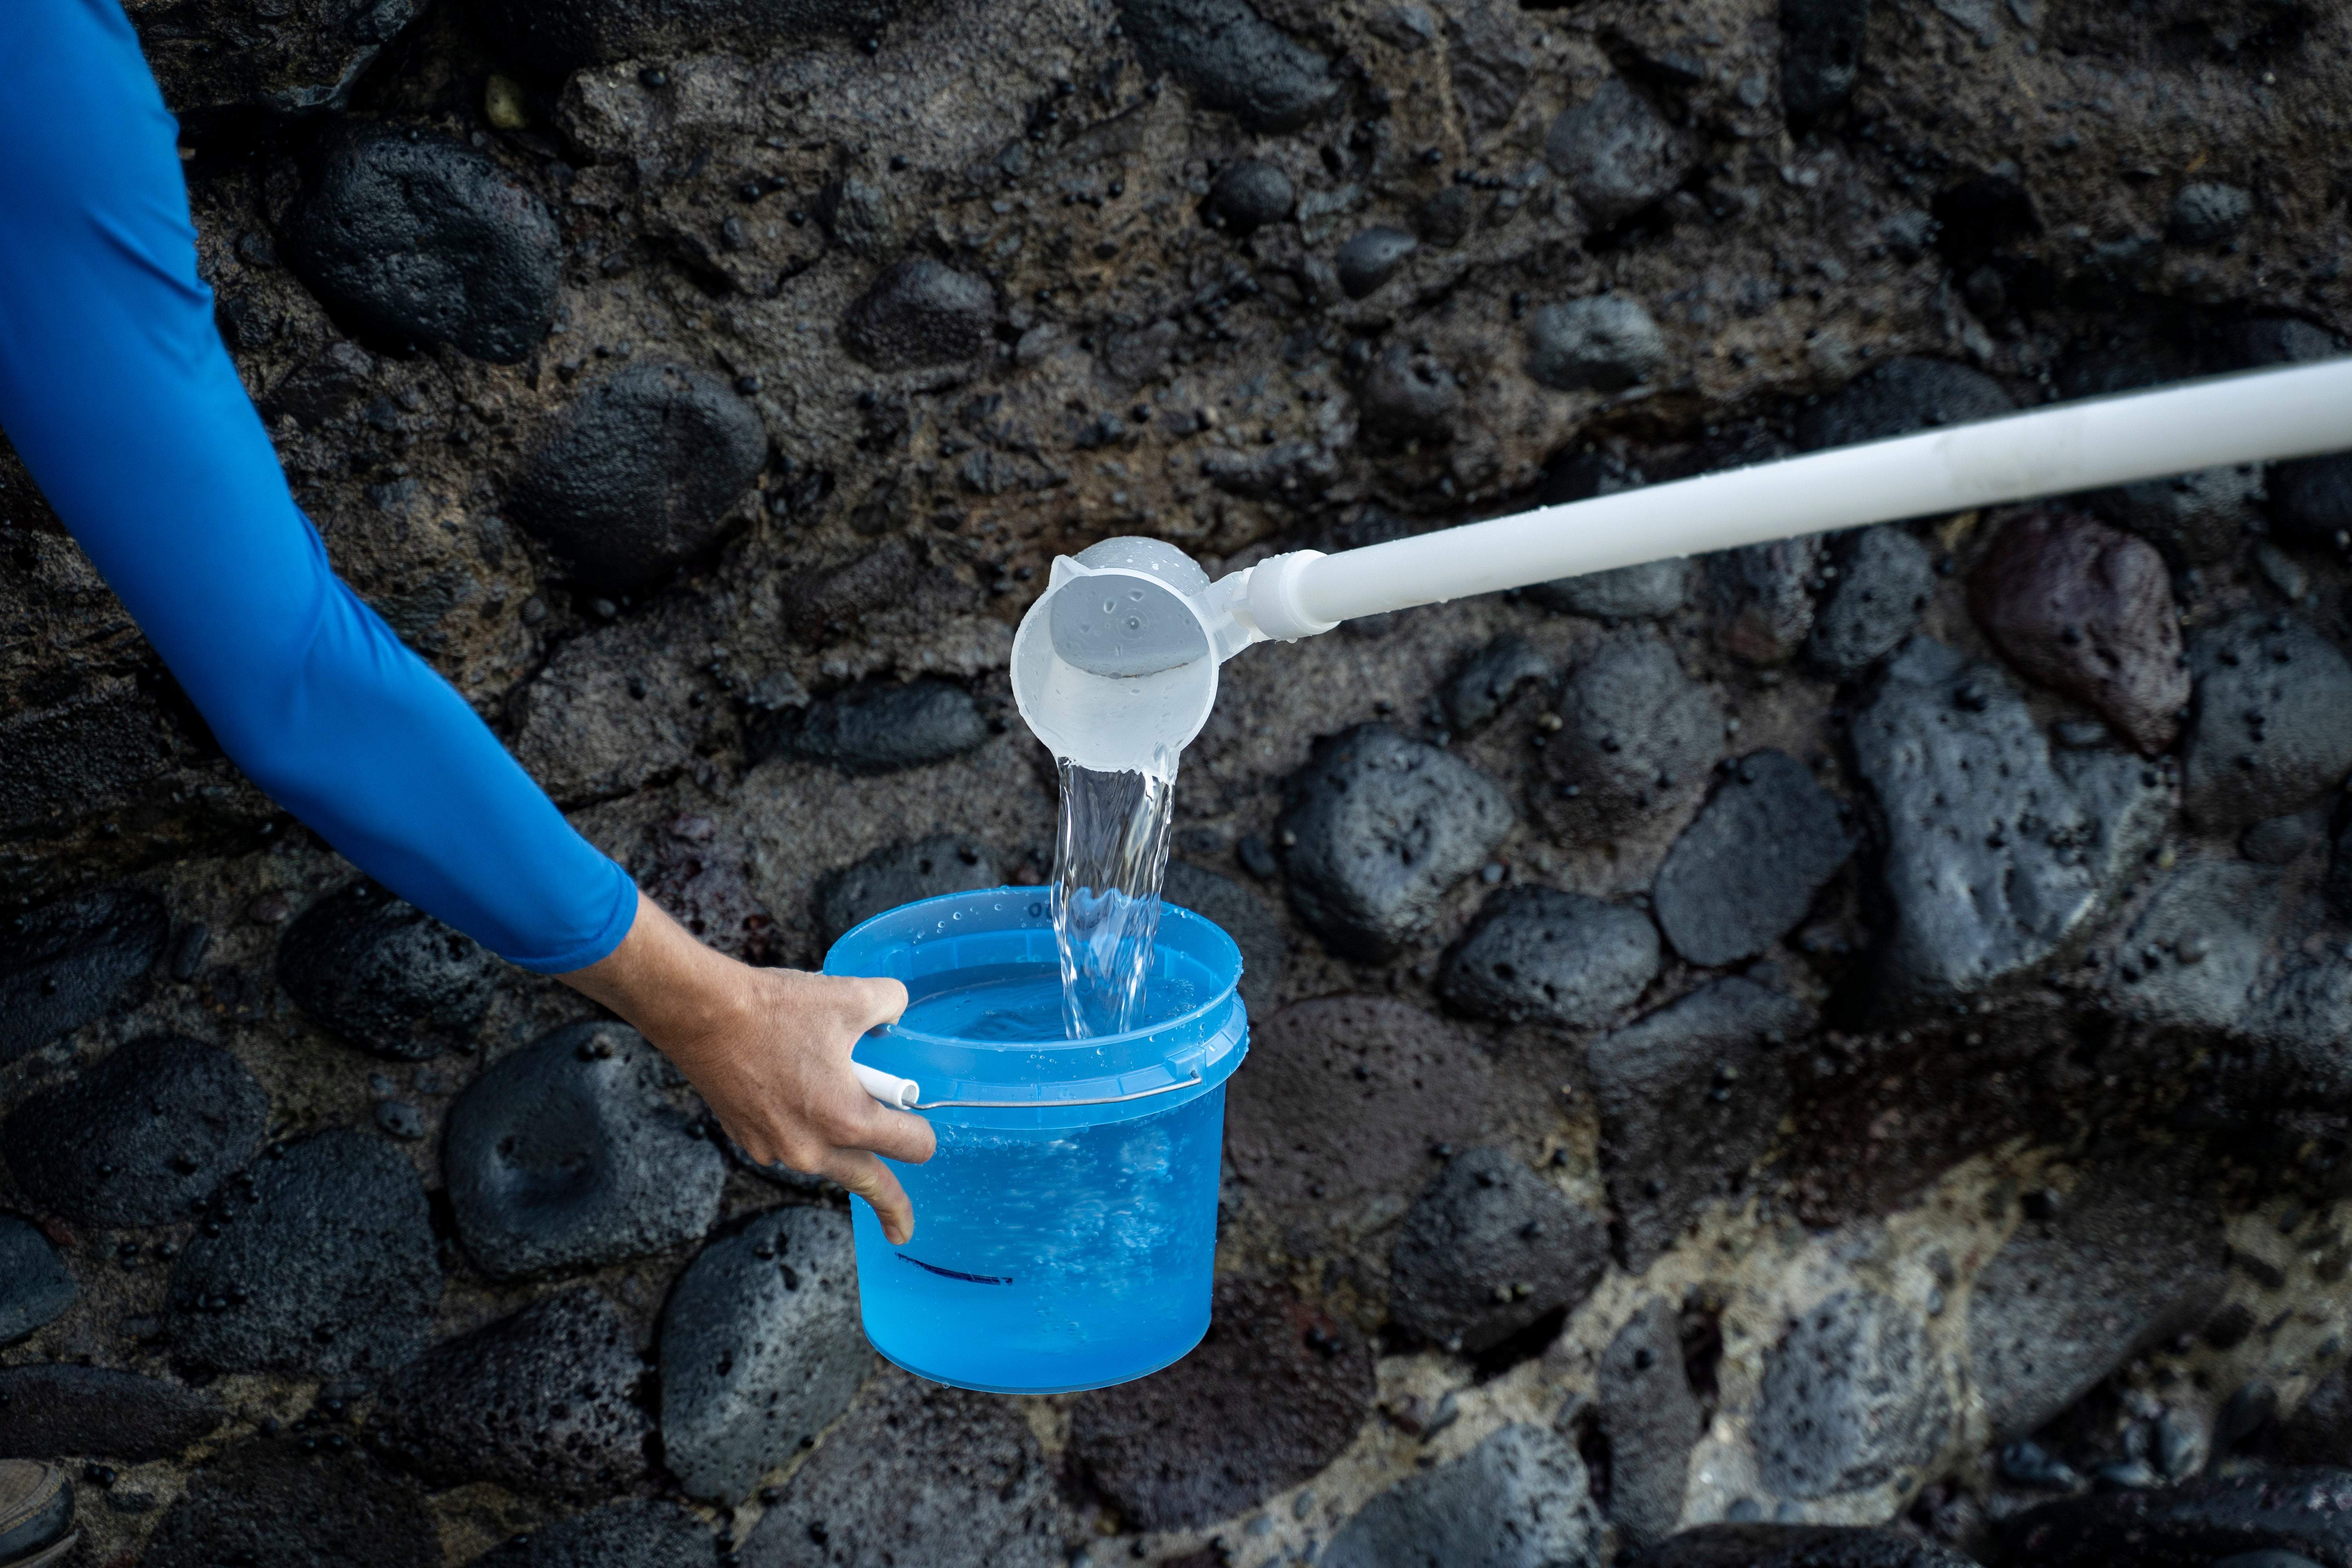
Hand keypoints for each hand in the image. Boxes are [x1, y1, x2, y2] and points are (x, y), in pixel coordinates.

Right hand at [557, 892, 936, 1241]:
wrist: (700, 1014)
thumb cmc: (774, 1010)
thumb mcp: (850, 996)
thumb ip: (891, 1004)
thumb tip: (897, 1010)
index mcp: (847, 1119)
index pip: (911, 1146)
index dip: (924, 1133)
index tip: (922, 1131)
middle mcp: (811, 1148)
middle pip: (867, 1181)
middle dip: (890, 1206)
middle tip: (903, 1230)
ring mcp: (775, 1149)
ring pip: (825, 1157)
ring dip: (839, 1141)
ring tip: (834, 1097)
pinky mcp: (747, 1140)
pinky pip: (789, 1142)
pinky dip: (800, 1125)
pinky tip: (793, 1088)